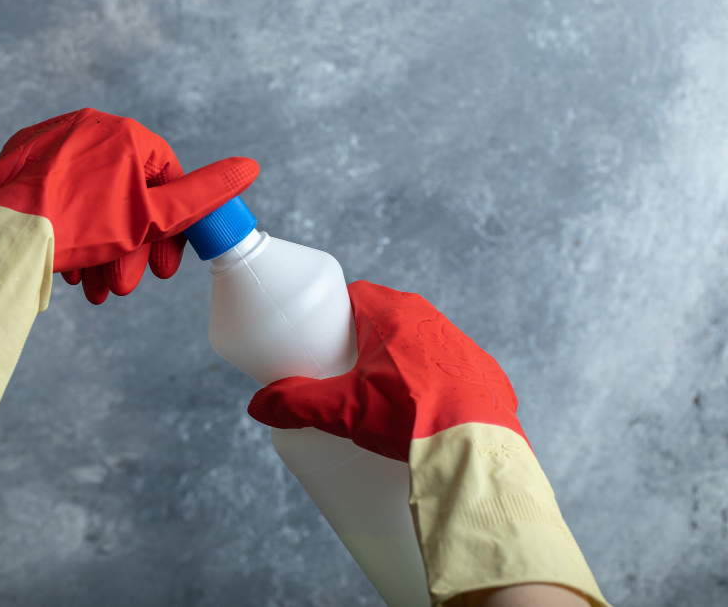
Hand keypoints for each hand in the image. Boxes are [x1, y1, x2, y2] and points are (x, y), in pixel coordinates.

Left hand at [0, 107, 259, 303]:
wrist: (3, 236)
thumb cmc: (79, 226)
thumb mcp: (153, 218)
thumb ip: (203, 194)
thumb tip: (249, 167)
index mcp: (127, 135)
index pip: (168, 183)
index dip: (170, 232)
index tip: (162, 269)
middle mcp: (91, 127)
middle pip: (127, 197)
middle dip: (130, 250)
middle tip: (124, 286)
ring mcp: (52, 140)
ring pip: (92, 201)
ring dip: (101, 250)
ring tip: (94, 287)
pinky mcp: (21, 158)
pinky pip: (60, 194)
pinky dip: (70, 229)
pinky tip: (68, 266)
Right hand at [247, 280, 527, 461]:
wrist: (473, 449)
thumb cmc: (408, 417)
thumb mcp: (342, 410)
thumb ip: (296, 403)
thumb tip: (260, 405)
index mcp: (394, 314)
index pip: (356, 296)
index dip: (335, 315)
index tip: (322, 338)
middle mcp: (431, 320)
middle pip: (386, 320)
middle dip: (364, 341)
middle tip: (344, 372)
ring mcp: (462, 346)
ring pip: (419, 344)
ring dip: (399, 361)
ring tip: (380, 395)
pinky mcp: (485, 375)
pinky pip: (449, 370)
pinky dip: (432, 384)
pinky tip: (420, 411)